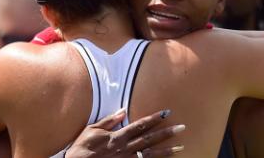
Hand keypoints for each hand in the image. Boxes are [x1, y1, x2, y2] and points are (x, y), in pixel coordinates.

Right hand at [66, 109, 184, 157]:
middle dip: (166, 133)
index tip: (166, 113)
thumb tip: (123, 111)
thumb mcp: (91, 130)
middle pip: (149, 139)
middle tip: (182, 128)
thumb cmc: (81, 149)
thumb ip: (108, 121)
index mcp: (117, 137)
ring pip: (150, 155)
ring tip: (180, 147)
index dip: (154, 119)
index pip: (140, 125)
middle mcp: (125, 148)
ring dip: (166, 151)